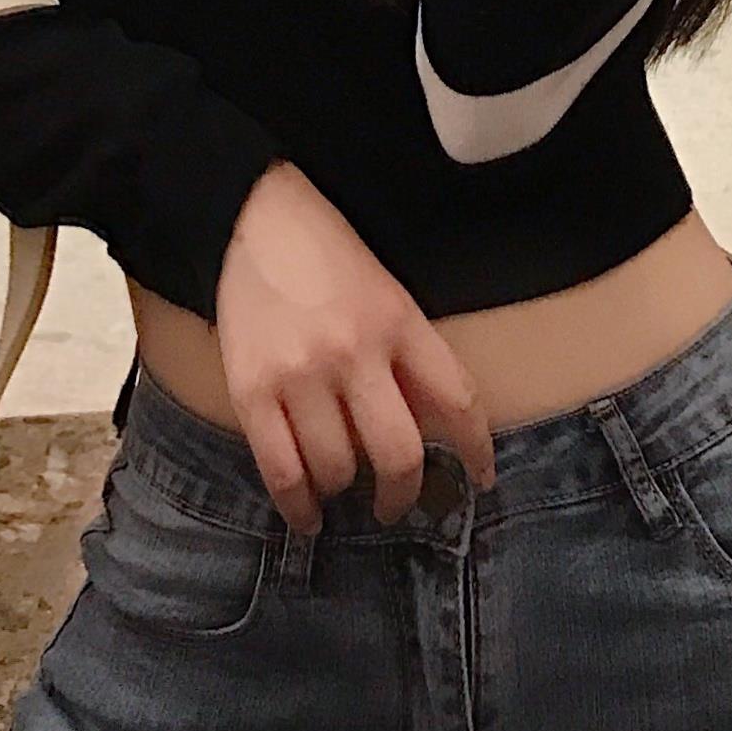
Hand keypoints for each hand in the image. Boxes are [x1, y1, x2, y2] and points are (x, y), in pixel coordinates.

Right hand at [214, 165, 494, 532]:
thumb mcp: (387, 293)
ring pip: (338, 468)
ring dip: (344, 489)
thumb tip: (429, 431)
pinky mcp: (251, 390)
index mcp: (398, 322)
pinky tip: (307, 514)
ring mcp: (300, 374)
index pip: (457, 398)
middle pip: (399, 453)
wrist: (254, 216)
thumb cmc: (326, 254)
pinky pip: (281, 471)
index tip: (480, 479)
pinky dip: (298, 506)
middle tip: (396, 504)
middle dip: (404, 493)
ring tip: (339, 485)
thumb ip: (408, 355)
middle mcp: (354, 352)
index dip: (476, 449)